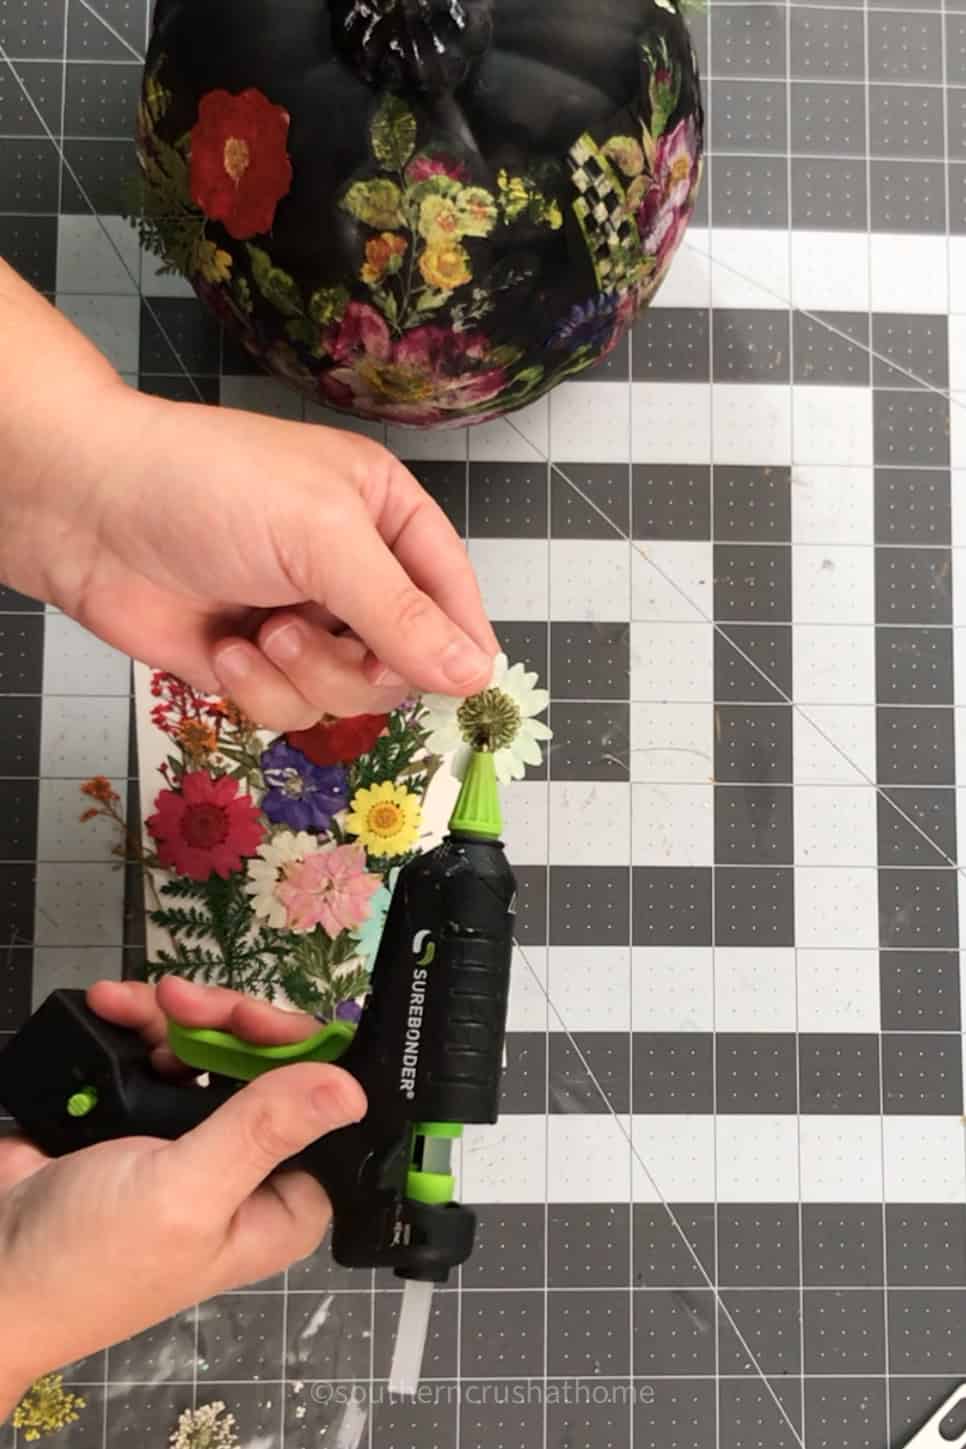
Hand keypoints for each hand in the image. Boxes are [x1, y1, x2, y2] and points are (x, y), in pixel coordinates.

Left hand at [0, 261, 497, 730]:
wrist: (86, 509)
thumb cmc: (210, 488)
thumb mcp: (322, 537)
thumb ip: (400, 613)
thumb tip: (476, 676)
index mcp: (385, 517)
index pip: (451, 592)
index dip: (458, 642)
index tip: (461, 684)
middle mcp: (352, 572)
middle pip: (402, 661)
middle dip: (354, 662)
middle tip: (303, 630)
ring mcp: (304, 621)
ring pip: (346, 697)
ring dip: (302, 676)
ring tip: (256, 633)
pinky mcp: (254, 664)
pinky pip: (291, 710)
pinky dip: (258, 690)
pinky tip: (221, 649)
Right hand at [0, 977, 363, 1401]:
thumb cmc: (90, 1259)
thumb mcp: (185, 1195)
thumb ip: (262, 1132)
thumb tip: (353, 1090)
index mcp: (283, 1200)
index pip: (322, 1105)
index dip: (299, 1050)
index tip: (253, 1021)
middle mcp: (251, 1164)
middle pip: (269, 1060)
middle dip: (225, 1019)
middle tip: (176, 999)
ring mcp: (197, 1135)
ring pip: (214, 1043)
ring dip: (173, 1014)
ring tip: (124, 1001)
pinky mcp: (147, 1114)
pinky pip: (163, 1048)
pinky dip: (139, 1023)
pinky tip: (110, 1007)